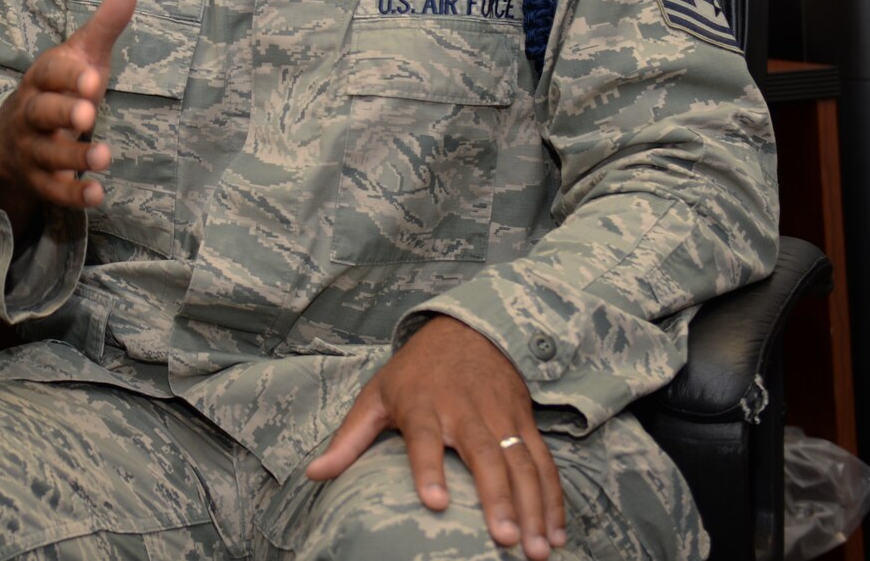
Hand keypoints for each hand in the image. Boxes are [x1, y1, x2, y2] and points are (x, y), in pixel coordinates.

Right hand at [0, 0, 137, 232]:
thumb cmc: (59, 89)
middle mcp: (31, 112)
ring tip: (104, 158)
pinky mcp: (39, 179)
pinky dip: (72, 194)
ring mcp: (32, 148)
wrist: (12, 137)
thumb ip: (105, 24)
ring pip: (47, 153)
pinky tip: (97, 195)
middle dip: (63, 113)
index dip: (69, 76)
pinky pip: (52, 190)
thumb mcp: (80, 56)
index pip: (50, 73)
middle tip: (89, 114)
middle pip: (41, 112)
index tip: (93, 78)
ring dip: (74, 157)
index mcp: (41, 78)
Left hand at [305, 315, 566, 559]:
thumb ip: (348, 440)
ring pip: (521, 463)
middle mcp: (464, 410)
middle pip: (484, 455)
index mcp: (422, 404)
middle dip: (497, 499)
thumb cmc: (414, 373)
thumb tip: (313, 474)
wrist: (467, 329)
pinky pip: (544, 463)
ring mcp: (499, 416)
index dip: (428, 468)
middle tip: (505, 539)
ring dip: (533, 507)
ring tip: (537, 549)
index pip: (423, 437)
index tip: (434, 503)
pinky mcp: (525, 421)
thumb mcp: (375, 396)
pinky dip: (554, 498)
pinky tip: (557, 532)